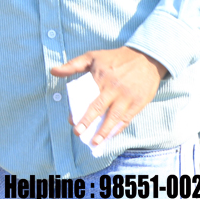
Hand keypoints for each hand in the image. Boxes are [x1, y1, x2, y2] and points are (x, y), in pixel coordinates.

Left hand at [51, 46, 167, 145]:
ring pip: (114, 117)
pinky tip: (110, 136)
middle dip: (88, 122)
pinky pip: (127, 119)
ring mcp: (126, 97)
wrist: (145, 58)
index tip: (71, 120)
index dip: (78, 110)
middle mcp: (113, 88)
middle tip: (78, 133)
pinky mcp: (138, 103)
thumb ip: (73, 65)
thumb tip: (53, 71)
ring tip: (95, 142)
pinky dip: (118, 129)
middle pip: (99, 108)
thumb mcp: (92, 56)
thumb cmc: (115, 58)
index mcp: (101, 77)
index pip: (87, 96)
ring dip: (104, 131)